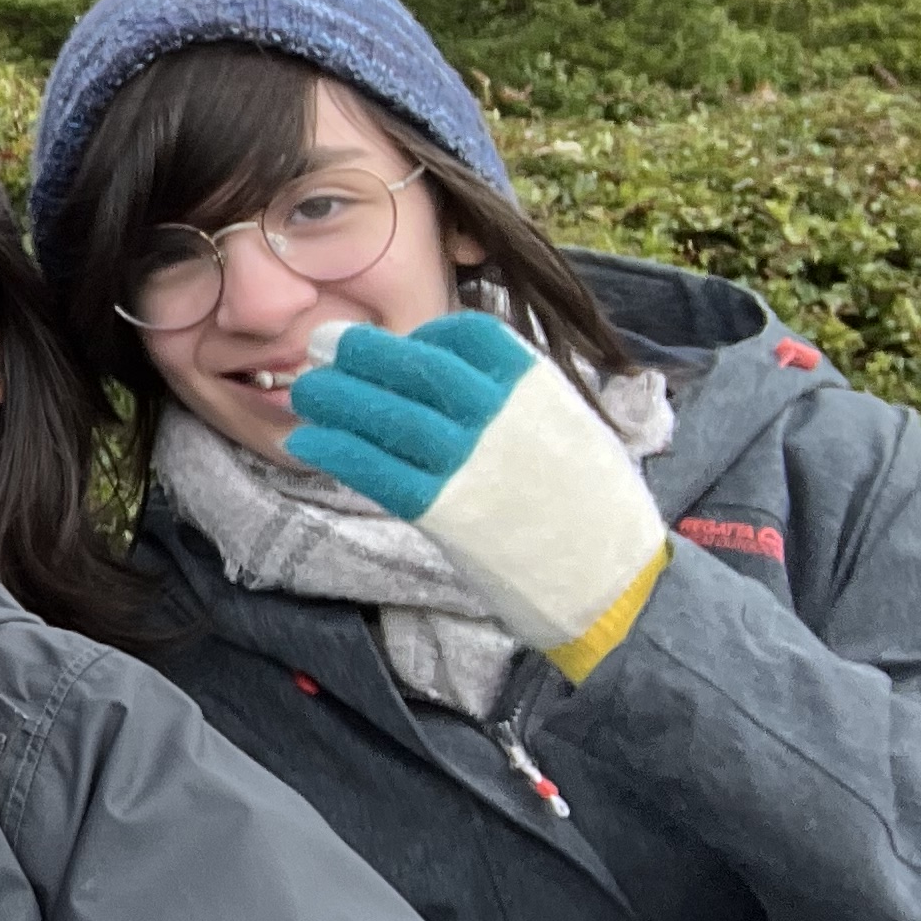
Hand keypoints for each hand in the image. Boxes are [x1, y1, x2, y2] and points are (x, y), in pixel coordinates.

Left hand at [285, 313, 668, 680]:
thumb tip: (466, 380)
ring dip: (338, 398)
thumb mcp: (574, 429)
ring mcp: (473, 463)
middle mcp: (503, 415)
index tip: (404, 346)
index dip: (428, 336)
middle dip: (364, 355)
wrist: (615, 584)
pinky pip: (379, 471)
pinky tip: (308, 442)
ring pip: (390, 416)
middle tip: (322, 348)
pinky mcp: (447, 512)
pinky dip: (339, 451)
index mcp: (540, 388)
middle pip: (419, 369)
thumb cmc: (595, 508)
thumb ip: (522, 400)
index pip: (470, 336)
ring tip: (306, 390)